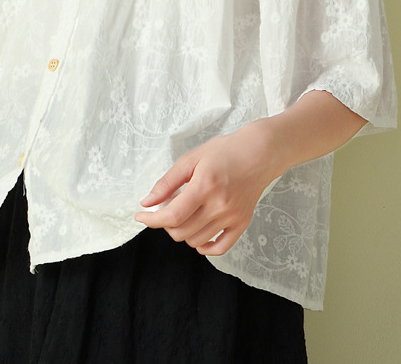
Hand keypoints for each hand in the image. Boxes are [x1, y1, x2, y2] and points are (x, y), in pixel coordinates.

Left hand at [134, 121, 280, 255]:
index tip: (140, 216)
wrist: (259, 153)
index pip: (172, 216)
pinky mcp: (242, 223)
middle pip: (181, 232)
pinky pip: (220, 248)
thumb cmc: (225, 151)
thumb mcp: (191, 158)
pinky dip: (204, 246)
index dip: (151, 220)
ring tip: (185, 212)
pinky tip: (198, 234)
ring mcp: (232, 217)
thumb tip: (147, 202)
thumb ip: (167, 182)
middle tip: (167, 207)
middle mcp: (219, 206)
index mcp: (204, 187)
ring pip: (196, 241)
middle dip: (166, 223)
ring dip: (182, 232)